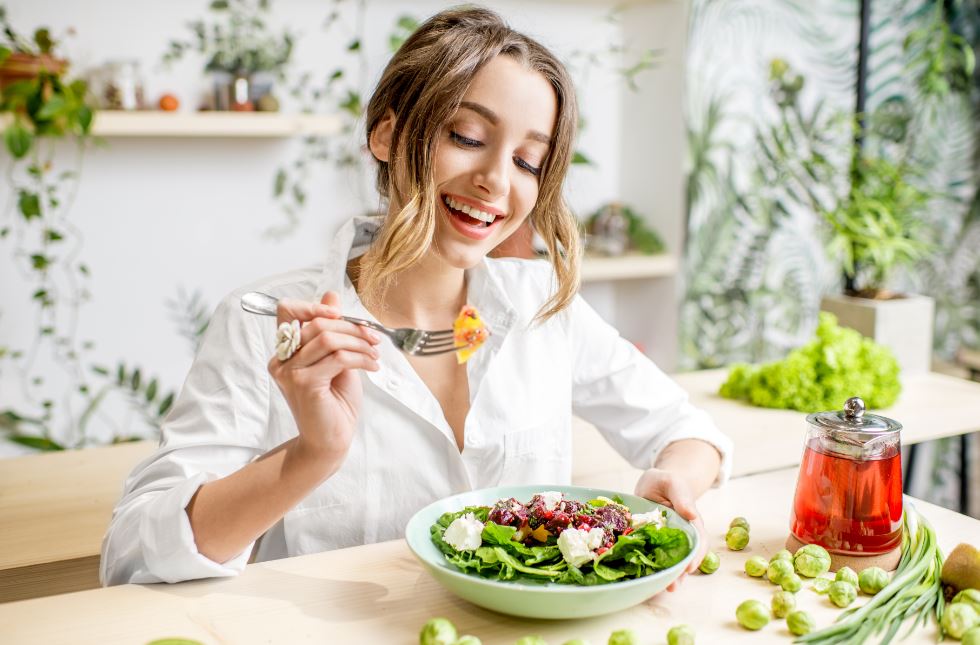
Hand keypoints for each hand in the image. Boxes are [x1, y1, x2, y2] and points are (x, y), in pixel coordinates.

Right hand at [268, 291, 380, 472]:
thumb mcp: (336, 358)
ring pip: (328, 338)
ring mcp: (290, 372)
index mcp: (285, 350)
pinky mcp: (304, 384)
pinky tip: (373, 366)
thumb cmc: (334, 402)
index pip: (286, 310)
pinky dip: (361, 358)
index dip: (313, 304)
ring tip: (375, 352)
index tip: (339, 313)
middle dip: (351, 327)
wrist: (331, 440)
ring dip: (359, 342)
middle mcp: (281, 360)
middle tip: (373, 337)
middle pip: (316, 323)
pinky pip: (337, 358)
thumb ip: (332, 330)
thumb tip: (332, 294)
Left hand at [634, 468, 707, 591]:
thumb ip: (682, 497)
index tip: (688, 568)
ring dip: (666, 575)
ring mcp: (666, 541)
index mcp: (691, 523)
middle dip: (679, 573)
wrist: (654, 483)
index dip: (695, 556)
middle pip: (685, 557)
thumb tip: (691, 514)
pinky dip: (649, 568)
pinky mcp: (651, 543)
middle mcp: (680, 535)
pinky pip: (651, 557)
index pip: (698, 542)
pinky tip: (643, 578)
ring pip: (669, 561)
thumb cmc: (666, 481)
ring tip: (659, 589)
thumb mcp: (673, 483)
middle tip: (671, 586)